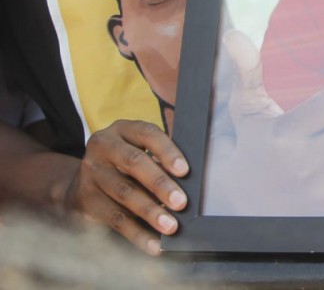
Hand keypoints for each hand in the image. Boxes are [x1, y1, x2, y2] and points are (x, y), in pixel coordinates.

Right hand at [64, 120, 188, 255]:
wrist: (80, 186)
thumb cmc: (126, 167)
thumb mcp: (140, 154)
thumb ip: (161, 162)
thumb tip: (191, 185)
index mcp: (123, 129)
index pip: (147, 134)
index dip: (167, 151)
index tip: (185, 171)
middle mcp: (103, 146)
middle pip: (134, 163)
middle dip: (160, 184)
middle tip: (181, 202)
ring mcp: (90, 171)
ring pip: (124, 192)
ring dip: (150, 211)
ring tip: (170, 227)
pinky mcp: (84, 198)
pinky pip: (114, 217)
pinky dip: (136, 233)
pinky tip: (153, 244)